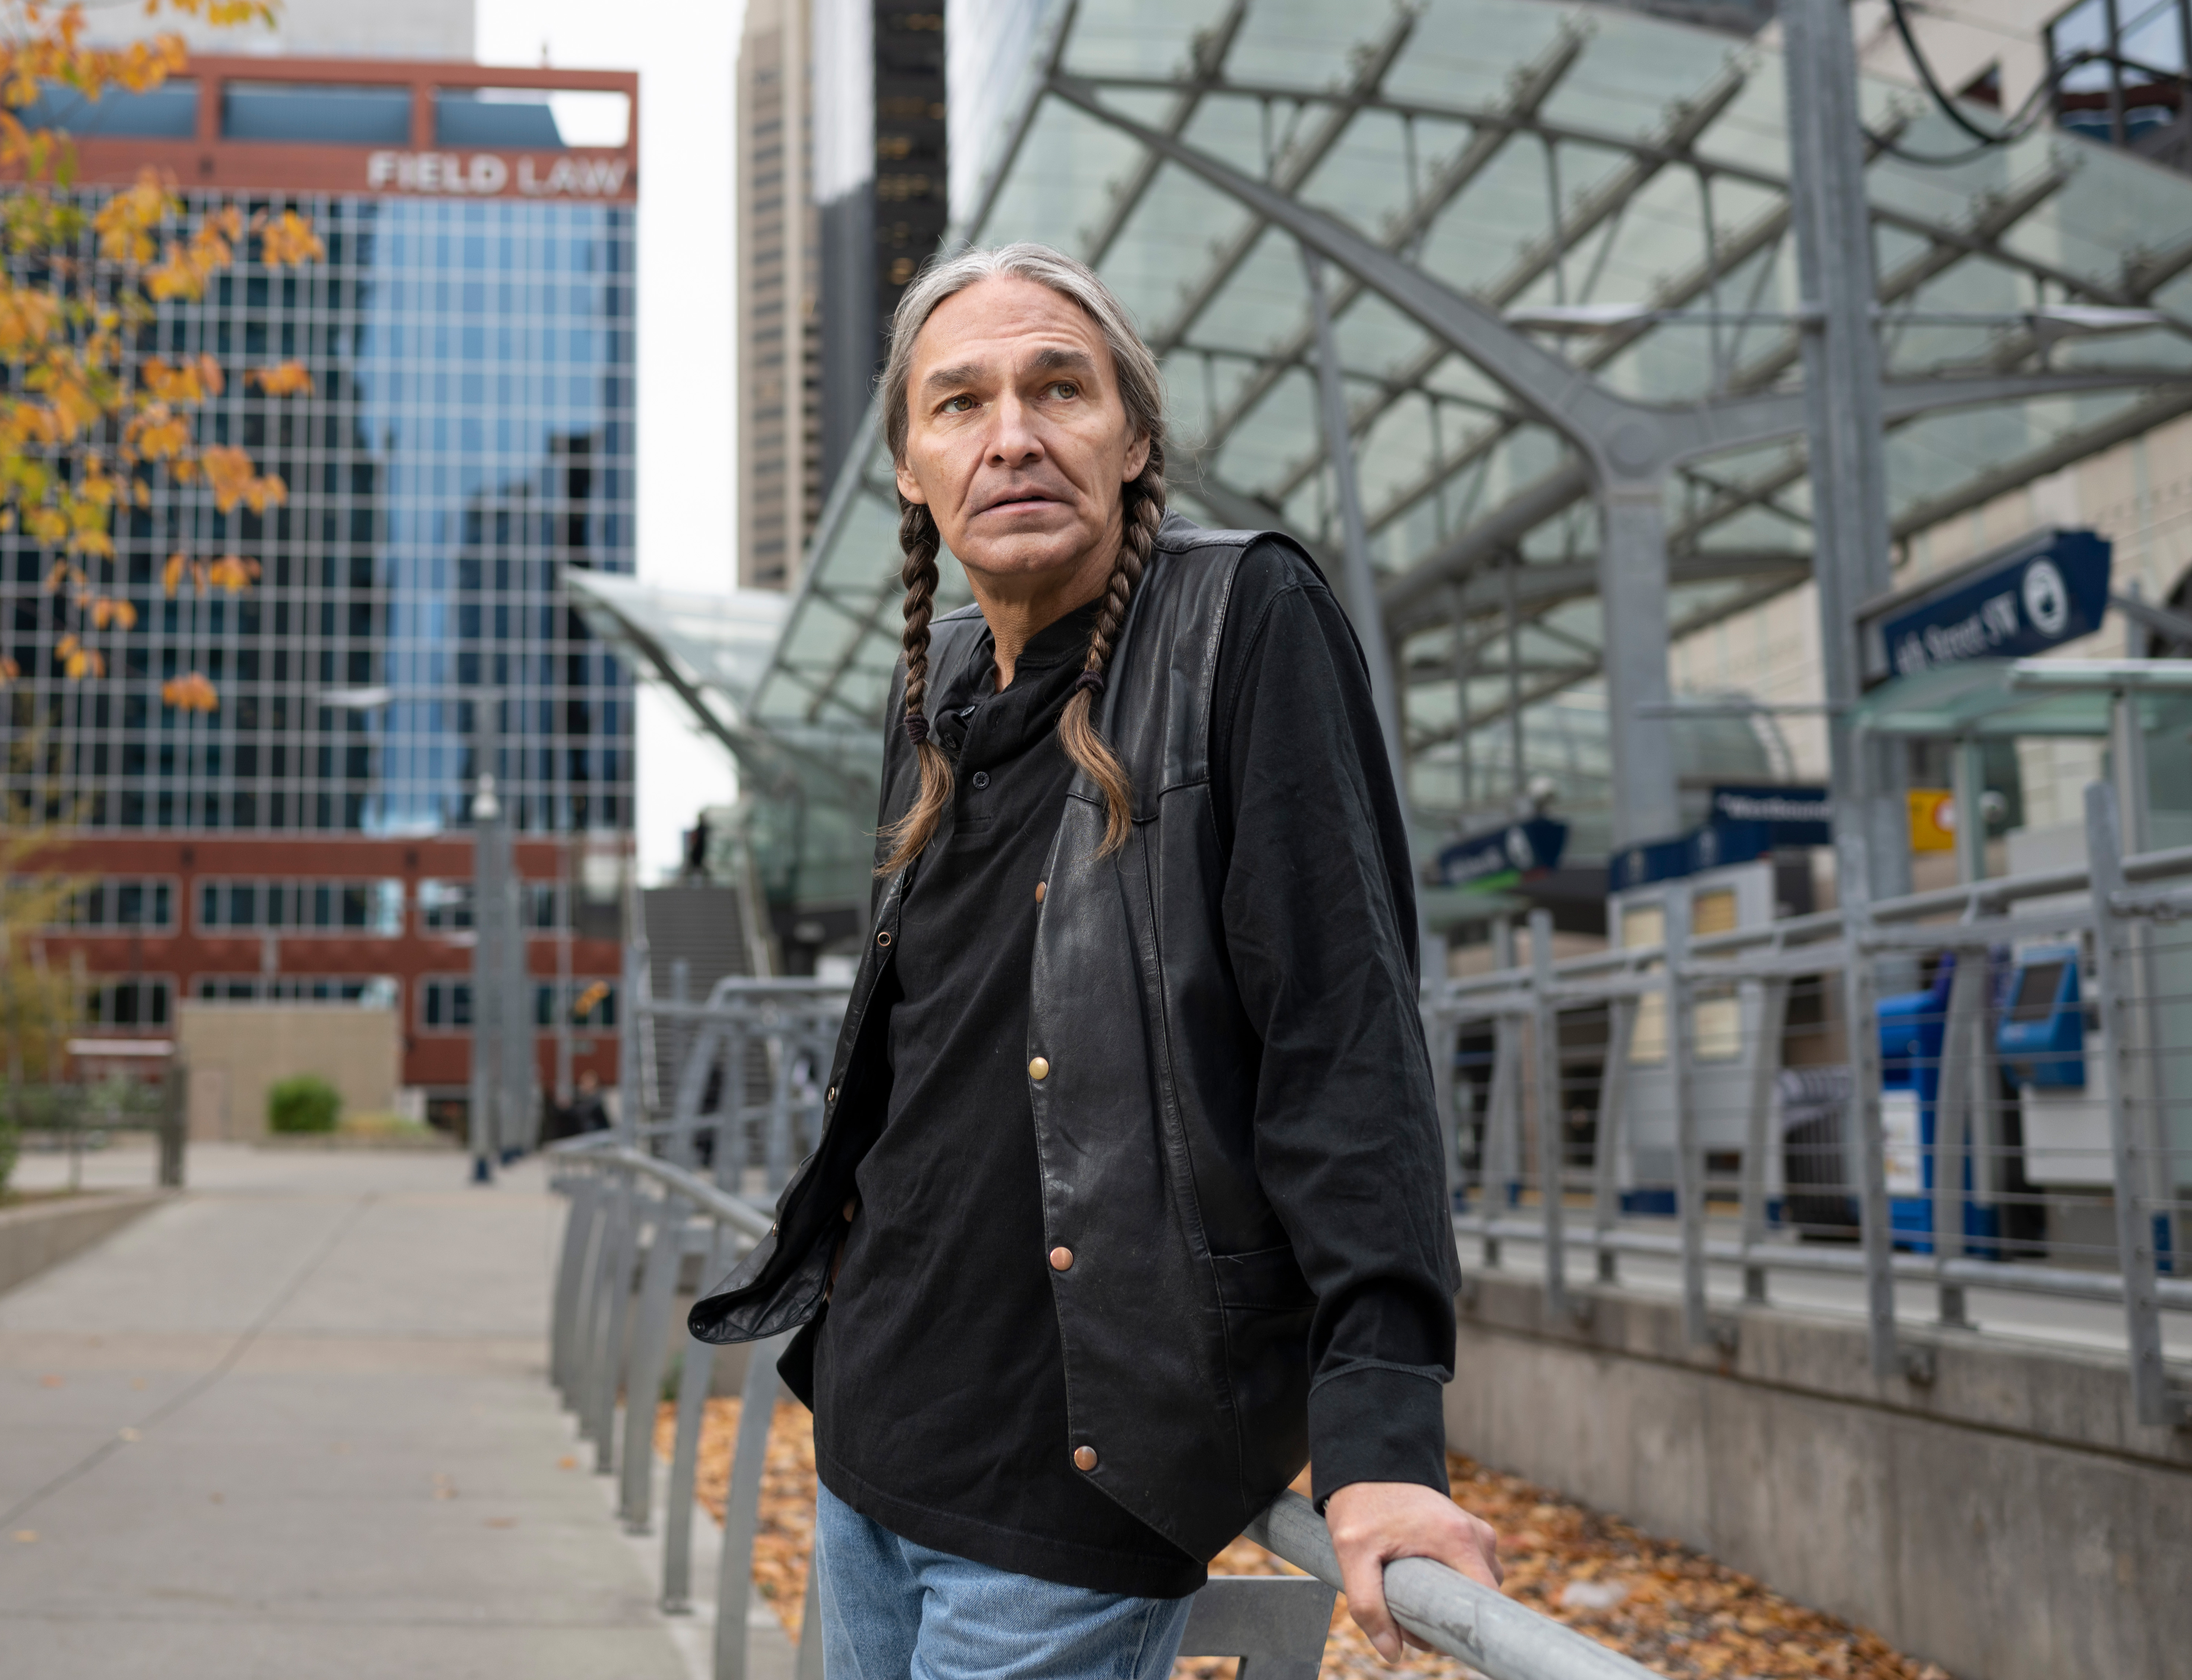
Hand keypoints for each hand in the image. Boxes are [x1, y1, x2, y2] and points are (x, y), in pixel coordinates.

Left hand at [1323, 1480, 1501, 1662]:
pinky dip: (1449, 1582)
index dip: (1463, 1629)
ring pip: (1476, 1587)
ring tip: (1408, 1593)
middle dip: (1448, 1618)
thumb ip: (1368, 1605)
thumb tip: (1391, 1653)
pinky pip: (1470, 1570)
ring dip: (1448, 1600)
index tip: (1432, 1636)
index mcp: (1457, 1539)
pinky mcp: (1468, 1531)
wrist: (1366, 1466)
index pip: (1484, 1601)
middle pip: (1480, 1598)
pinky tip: (1419, 1578)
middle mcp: (1476, 1533)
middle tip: (1406, 1615)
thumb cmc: (1361, 1507)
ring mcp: (1476, 1531)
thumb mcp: (1352, 1554)